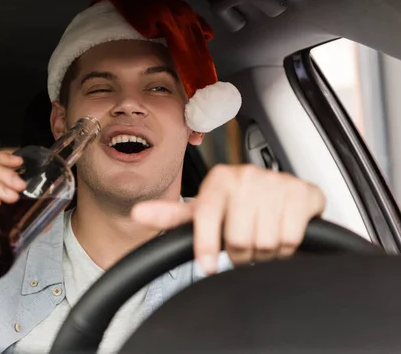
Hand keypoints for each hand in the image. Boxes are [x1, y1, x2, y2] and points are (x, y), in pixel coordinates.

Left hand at [131, 164, 325, 273]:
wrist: (283, 201)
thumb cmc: (238, 209)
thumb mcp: (202, 212)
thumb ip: (171, 215)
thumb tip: (138, 213)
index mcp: (220, 178)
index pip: (206, 216)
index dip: (207, 245)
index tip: (209, 265)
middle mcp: (248, 175)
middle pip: (238, 237)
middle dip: (240, 252)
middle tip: (243, 247)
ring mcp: (277, 182)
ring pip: (265, 240)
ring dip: (263, 252)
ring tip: (260, 240)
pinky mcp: (304, 193)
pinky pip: (290, 237)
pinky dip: (286, 248)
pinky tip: (280, 235)